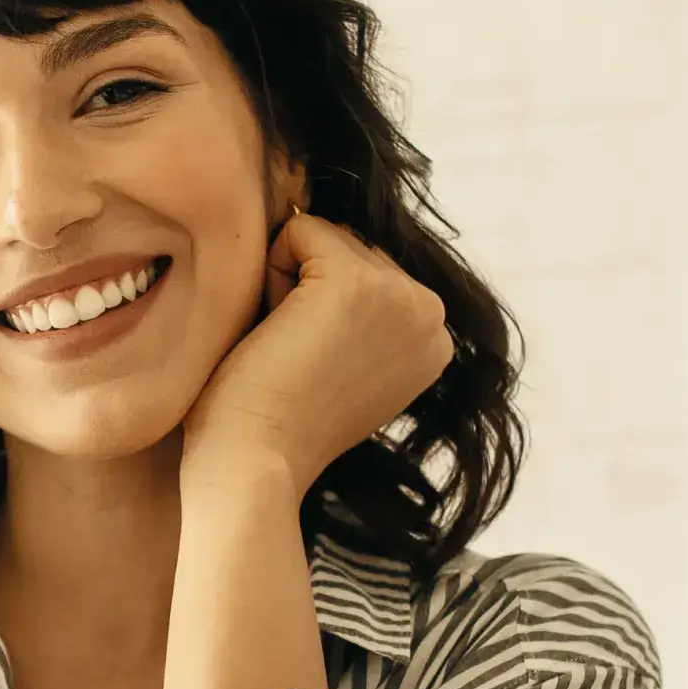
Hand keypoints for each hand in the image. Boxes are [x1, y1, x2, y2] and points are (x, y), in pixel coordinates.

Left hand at [178, 212, 451, 491]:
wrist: (253, 461)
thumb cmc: (273, 417)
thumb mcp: (341, 357)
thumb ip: (358, 310)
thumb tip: (322, 227)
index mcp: (434, 337)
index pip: (368, 268)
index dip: (320, 307)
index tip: (315, 366)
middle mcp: (433, 313)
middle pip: (347, 245)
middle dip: (304, 287)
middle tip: (294, 357)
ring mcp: (401, 295)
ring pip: (322, 236)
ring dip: (285, 282)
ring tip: (286, 346)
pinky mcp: (355, 282)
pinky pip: (297, 230)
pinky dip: (269, 272)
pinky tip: (275, 331)